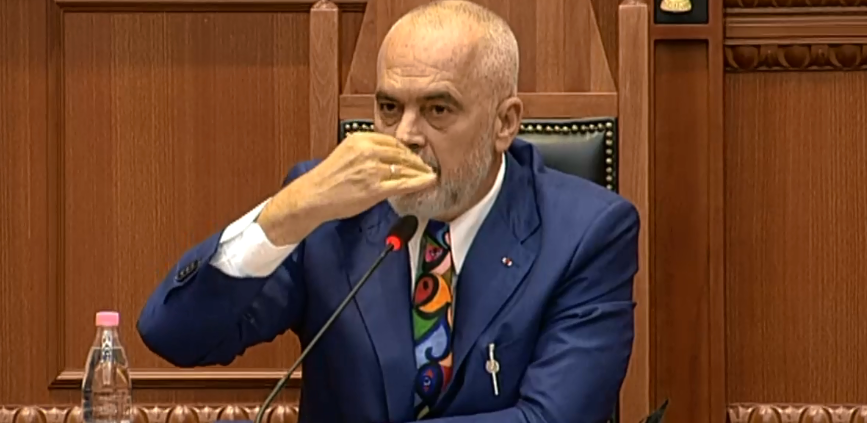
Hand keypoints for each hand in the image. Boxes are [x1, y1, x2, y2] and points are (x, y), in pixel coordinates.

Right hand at [258, 132, 435, 244]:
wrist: (312, 196)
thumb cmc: (327, 178)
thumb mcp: (346, 153)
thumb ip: (366, 151)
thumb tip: (388, 155)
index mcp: (360, 139)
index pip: (392, 141)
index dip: (407, 149)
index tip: (414, 156)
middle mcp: (367, 151)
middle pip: (402, 153)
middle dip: (417, 160)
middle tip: (426, 166)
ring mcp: (371, 170)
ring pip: (405, 168)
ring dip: (421, 172)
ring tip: (429, 175)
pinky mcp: (374, 188)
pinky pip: (403, 184)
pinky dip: (419, 183)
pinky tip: (428, 183)